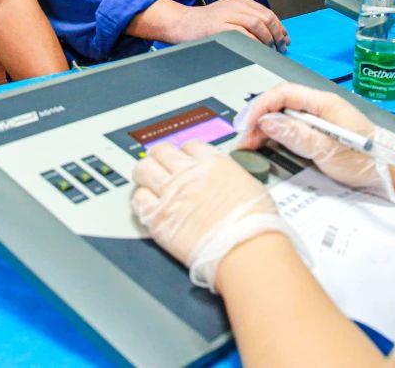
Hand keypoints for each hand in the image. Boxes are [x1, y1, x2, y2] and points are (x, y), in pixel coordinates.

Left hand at [132, 141, 300, 290]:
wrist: (246, 249)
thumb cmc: (256, 224)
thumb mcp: (250, 185)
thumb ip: (230, 176)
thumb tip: (224, 180)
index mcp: (212, 163)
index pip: (189, 146)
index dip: (185, 153)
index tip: (183, 160)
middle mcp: (189, 174)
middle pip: (161, 151)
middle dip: (160, 157)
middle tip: (159, 166)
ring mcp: (171, 194)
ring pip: (144, 169)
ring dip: (144, 173)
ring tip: (147, 180)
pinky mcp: (159, 219)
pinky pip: (138, 199)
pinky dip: (140, 199)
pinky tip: (146, 204)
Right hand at [167, 0, 288, 48]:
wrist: (184, 23)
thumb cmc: (207, 23)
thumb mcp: (230, 13)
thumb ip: (247, 19)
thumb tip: (271, 34)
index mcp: (240, 0)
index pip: (267, 12)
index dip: (279, 27)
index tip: (285, 39)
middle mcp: (236, 4)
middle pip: (265, 18)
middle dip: (277, 34)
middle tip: (281, 47)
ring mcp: (228, 14)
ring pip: (257, 24)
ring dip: (267, 39)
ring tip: (270, 50)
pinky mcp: (220, 26)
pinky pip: (244, 34)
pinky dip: (254, 43)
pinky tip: (257, 50)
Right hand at [236, 82, 394, 199]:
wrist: (390, 169)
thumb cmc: (365, 159)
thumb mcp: (329, 150)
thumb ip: (298, 135)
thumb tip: (268, 122)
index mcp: (323, 102)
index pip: (282, 93)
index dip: (260, 107)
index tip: (248, 126)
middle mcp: (319, 105)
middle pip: (279, 102)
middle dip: (258, 117)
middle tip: (245, 140)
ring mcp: (319, 117)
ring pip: (283, 113)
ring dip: (264, 126)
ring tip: (251, 144)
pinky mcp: (319, 130)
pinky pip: (291, 124)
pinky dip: (275, 133)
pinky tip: (268, 144)